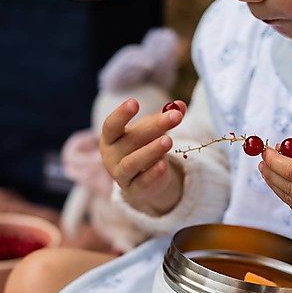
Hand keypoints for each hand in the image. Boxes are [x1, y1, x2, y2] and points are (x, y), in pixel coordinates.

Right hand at [100, 99, 185, 214]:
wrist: (145, 179)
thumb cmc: (143, 147)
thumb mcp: (153, 131)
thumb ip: (164, 118)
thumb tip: (180, 105)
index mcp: (110, 138)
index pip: (111, 125)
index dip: (121, 114)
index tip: (134, 102)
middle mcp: (110, 156)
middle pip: (130, 140)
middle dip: (153, 127)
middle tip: (174, 117)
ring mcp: (120, 174)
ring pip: (132, 163)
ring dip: (151, 151)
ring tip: (168, 141)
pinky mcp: (133, 189)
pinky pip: (142, 181)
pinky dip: (153, 173)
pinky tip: (164, 164)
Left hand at [260, 139, 291, 263]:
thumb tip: (282, 147)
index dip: (275, 161)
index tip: (265, 152)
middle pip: (289, 187)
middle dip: (272, 173)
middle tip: (263, 162)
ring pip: (291, 200)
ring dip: (277, 185)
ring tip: (270, 172)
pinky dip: (290, 198)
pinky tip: (288, 187)